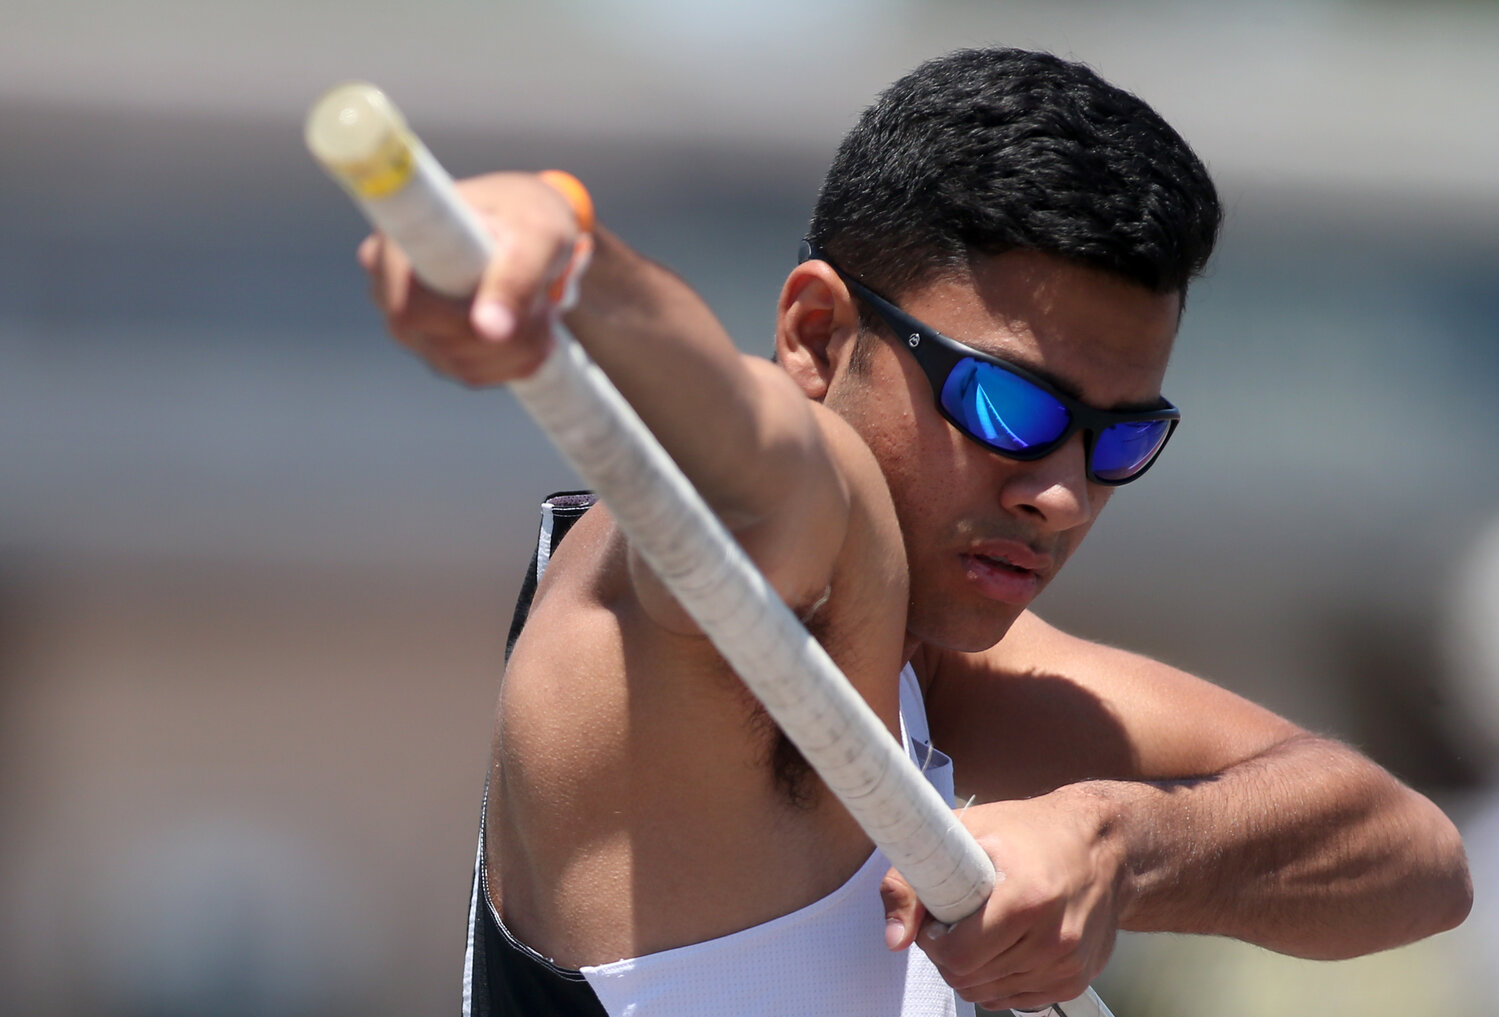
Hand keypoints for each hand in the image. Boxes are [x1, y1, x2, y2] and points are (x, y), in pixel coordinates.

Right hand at [359, 172, 583, 386]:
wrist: (532, 233)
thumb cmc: (532, 218)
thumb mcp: (540, 234)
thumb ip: (518, 276)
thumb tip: (490, 331)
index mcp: (400, 241)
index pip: (411, 306)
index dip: (462, 318)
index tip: (511, 303)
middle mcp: (390, 285)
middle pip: (441, 342)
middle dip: (506, 334)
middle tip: (543, 302)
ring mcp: (405, 323)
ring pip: (462, 364)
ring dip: (517, 347)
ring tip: (537, 306)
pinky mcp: (430, 348)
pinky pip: (472, 374)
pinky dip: (512, 359)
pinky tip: (526, 325)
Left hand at [880, 788, 1125, 1012]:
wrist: (1100, 844)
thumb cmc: (1030, 832)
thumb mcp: (965, 833)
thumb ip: (912, 882)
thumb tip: (894, 939)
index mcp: (1026, 898)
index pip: (958, 956)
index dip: (934, 940)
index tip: (938, 918)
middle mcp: (1053, 938)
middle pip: (969, 978)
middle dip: (949, 955)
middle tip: (957, 922)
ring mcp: (1068, 964)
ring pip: (988, 994)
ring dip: (974, 969)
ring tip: (983, 928)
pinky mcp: (1075, 979)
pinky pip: (1015, 1001)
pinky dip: (998, 980)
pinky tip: (1004, 944)